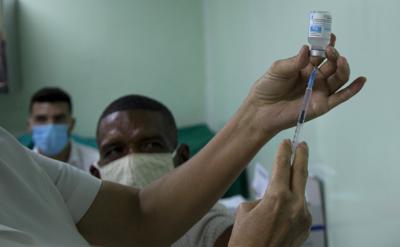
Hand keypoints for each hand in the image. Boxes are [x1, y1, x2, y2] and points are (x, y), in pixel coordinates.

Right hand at [228, 140, 310, 246]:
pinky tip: (282, 210)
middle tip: (302, 145)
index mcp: (277, 197)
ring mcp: (303, 217)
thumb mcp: (245, 210)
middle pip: (301, 173)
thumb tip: (272, 196)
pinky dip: (292, 205)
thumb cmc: (245, 238)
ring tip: (286, 182)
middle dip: (301, 156)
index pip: (282, 167)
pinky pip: (299, 209)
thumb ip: (263, 197)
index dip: (284, 152)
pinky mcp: (305, 227)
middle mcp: (295, 205)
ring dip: (293, 186)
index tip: (287, 142)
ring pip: (299, 193)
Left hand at [249, 34, 365, 133]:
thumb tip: (307, 49)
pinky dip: (353, 89)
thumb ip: (293, 61)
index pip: (320, 54)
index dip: (326, 45)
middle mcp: (315, 78)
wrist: (261, 111)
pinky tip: (361, 80)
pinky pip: (341, 97)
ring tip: (340, 59)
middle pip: (332, 65)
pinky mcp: (322, 105)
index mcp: (305, 67)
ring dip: (343, 68)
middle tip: (329, 49)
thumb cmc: (267, 88)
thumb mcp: (278, 70)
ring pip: (339, 78)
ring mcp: (320, 91)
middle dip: (334, 55)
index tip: (329, 36)